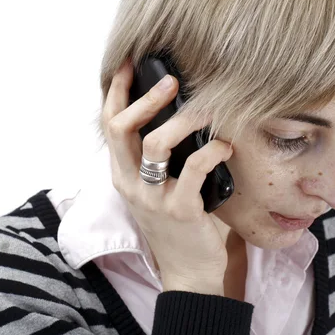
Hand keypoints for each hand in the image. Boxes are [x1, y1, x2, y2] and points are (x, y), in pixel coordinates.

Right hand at [102, 57, 233, 294]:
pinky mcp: (179, 209)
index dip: (117, 91)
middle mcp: (129, 183)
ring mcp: (151, 197)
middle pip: (120, 128)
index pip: (110, 124)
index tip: (129, 63)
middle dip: (144, 97)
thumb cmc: (178, 223)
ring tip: (205, 109)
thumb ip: (157, 157)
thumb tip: (179, 112)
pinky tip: (225, 146)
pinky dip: (212, 150)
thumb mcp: (157, 187)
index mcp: (122, 174)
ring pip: (154, 144)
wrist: (189, 271)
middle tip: (170, 80)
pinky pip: (193, 168)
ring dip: (182, 120)